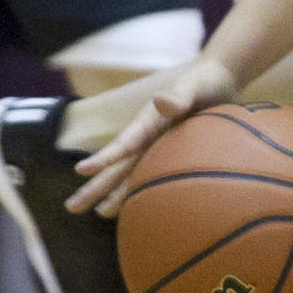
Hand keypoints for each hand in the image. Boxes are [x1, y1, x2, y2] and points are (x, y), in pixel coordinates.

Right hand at [66, 55, 238, 216]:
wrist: (221, 79)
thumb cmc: (205, 80)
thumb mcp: (193, 87)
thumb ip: (178, 96)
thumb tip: (159, 100)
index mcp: (149, 121)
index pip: (124, 143)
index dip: (105, 157)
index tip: (82, 170)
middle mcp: (149, 137)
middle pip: (119, 165)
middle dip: (96, 185)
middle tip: (71, 207)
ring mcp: (159, 147)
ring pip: (133, 175)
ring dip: (115, 194)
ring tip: (97, 213)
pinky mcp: (173, 155)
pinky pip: (155, 176)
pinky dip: (142, 191)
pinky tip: (136, 207)